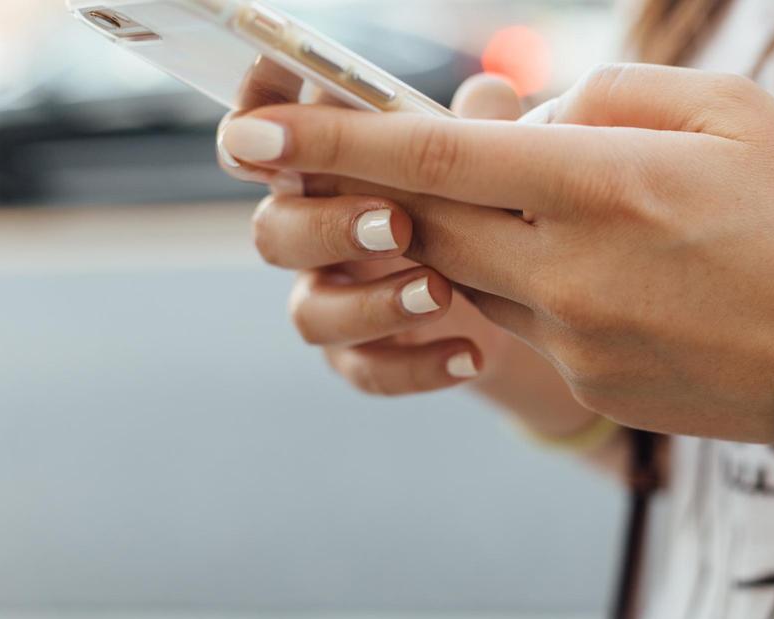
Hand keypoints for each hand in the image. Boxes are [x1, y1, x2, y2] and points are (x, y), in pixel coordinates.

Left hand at [218, 64, 773, 443]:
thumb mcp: (729, 109)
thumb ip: (605, 94)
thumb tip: (512, 113)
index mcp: (607, 184)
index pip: (436, 156)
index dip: (334, 140)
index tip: (254, 133)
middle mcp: (574, 269)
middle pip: (427, 221)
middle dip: (388, 187)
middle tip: (385, 158)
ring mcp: (577, 339)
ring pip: (468, 273)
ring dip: (474, 232)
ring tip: (555, 207)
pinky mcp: (589, 382)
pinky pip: (523, 321)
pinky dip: (531, 281)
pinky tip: (609, 271)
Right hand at [220, 70, 559, 400]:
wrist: (520, 300)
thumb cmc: (484, 202)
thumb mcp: (489, 160)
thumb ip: (481, 125)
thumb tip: (490, 93)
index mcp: (327, 168)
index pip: (265, 139)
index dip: (253, 126)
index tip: (269, 126)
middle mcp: (313, 231)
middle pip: (274, 231)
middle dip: (329, 227)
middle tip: (397, 224)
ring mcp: (332, 298)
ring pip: (310, 313)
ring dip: (372, 304)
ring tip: (442, 293)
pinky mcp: (361, 356)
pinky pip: (366, 371)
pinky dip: (417, 366)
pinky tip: (472, 355)